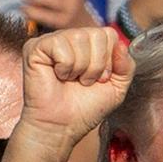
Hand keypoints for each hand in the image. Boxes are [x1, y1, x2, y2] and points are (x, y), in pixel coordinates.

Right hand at [0, 27, 132, 161]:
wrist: (62, 127)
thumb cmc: (85, 109)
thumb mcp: (116, 88)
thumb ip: (126, 66)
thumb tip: (121, 44)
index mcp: (88, 45)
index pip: (109, 34)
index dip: (109, 60)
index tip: (100, 80)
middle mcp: (71, 38)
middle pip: (96, 34)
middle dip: (96, 65)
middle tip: (84, 82)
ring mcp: (52, 40)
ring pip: (79, 38)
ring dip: (80, 68)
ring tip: (71, 81)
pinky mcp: (35, 47)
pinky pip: (60, 45)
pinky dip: (64, 66)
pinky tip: (58, 76)